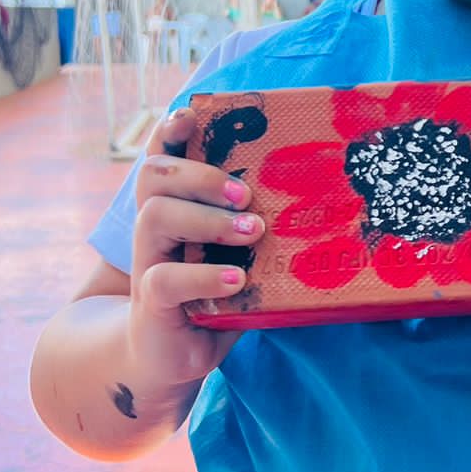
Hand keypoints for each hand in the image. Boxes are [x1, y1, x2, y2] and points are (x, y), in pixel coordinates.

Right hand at [127, 107, 266, 389]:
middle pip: (156, 176)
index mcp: (175, 208)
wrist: (169, 357)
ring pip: (155, 216)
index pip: (164, 157)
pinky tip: (236, 280)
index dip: (170, 131)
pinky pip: (165, 278)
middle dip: (201, 174)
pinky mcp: (151, 301)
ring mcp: (148, 262)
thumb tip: (322, 209)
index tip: (191, 114)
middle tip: (246, 193)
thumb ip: (258, 235)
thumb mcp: (236, 259)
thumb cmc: (211, 298)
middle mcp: (154, 228)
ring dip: (208, 218)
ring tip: (252, 231)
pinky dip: (203, 276)